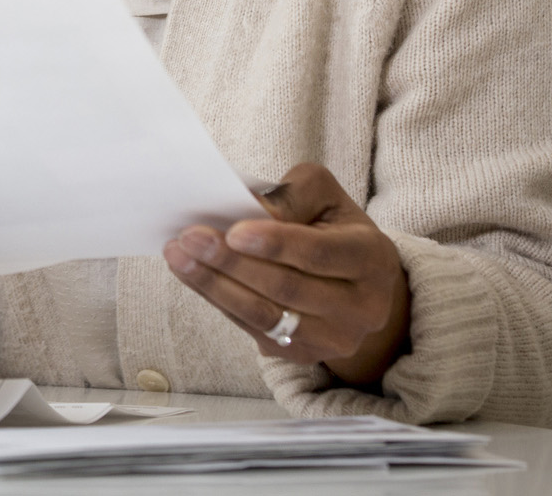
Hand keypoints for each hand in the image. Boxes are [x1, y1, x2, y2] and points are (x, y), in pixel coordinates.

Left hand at [162, 163, 410, 386]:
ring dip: (214, 285)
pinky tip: (192, 276)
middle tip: (189, 238)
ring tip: (179, 257)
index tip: (233, 231)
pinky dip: (218, 300)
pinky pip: (252, 328)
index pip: (320, 253)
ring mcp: (333, 339)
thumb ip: (293, 195)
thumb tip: (250, 210)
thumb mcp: (325, 197)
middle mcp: (362, 308)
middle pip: (287, 288)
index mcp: (372, 259)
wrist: (355, 284)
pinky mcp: (302, 355)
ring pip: (265, 315)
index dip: (276, 244)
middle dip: (232, 263)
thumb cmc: (332, 228)